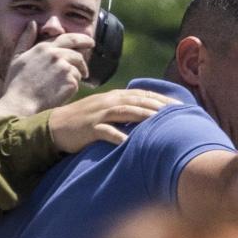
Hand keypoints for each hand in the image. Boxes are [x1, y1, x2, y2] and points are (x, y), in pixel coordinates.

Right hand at [0, 24, 94, 117]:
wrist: (21, 103)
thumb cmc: (16, 83)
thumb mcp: (17, 57)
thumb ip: (25, 39)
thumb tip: (32, 23)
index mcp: (44, 47)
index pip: (69, 38)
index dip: (82, 39)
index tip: (90, 41)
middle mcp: (56, 54)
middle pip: (78, 54)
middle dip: (84, 59)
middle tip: (87, 66)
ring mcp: (64, 67)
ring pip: (78, 69)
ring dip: (76, 75)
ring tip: (64, 85)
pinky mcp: (71, 81)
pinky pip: (77, 82)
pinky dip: (72, 87)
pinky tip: (61, 93)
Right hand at [46, 90, 173, 153]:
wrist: (54, 127)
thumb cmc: (84, 121)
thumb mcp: (106, 111)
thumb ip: (125, 110)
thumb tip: (149, 117)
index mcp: (115, 97)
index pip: (143, 95)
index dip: (162, 99)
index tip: (182, 107)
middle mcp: (109, 102)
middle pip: (138, 101)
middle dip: (159, 106)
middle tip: (179, 113)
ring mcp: (99, 114)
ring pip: (125, 112)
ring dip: (143, 116)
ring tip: (160, 122)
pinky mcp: (89, 128)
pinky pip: (105, 131)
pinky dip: (118, 136)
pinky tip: (130, 142)